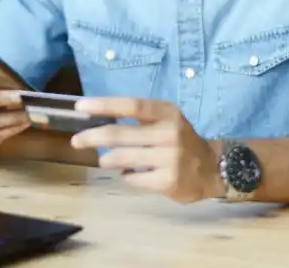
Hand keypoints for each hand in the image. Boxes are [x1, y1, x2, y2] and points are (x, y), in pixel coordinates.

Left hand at [68, 97, 224, 202]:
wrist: (212, 168)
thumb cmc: (180, 140)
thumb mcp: (165, 120)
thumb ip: (139, 118)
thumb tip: (98, 117)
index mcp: (166, 113)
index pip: (130, 105)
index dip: (103, 105)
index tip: (80, 107)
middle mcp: (169, 133)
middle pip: (120, 134)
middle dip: (92, 137)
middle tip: (76, 141)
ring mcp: (169, 159)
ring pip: (122, 158)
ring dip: (107, 159)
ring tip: (104, 159)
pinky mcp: (168, 181)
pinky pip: (132, 179)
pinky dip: (124, 176)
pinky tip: (128, 173)